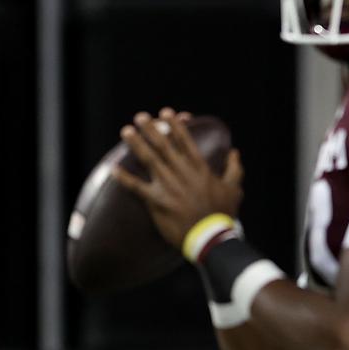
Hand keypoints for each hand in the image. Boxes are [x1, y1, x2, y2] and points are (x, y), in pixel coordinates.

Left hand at [111, 107, 243, 247]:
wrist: (210, 237)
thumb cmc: (223, 213)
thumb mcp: (234, 189)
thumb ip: (234, 169)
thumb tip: (235, 152)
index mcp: (200, 168)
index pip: (185, 141)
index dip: (175, 126)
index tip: (166, 112)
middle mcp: (182, 173)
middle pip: (163, 146)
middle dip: (151, 129)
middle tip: (141, 117)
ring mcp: (168, 186)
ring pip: (149, 160)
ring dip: (136, 144)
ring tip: (126, 131)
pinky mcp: (157, 201)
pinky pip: (136, 187)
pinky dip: (124, 178)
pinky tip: (113, 168)